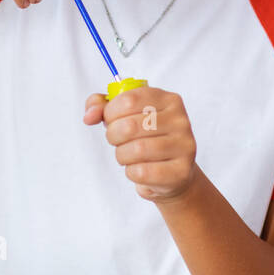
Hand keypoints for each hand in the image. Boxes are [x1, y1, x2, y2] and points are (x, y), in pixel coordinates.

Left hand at [82, 85, 198, 201]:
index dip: (110, 113)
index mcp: (168, 100)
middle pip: (130, 125)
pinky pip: (142, 172)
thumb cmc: (146, 140)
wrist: (170, 174)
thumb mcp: (124, 116)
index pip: (129, 99)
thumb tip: (89, 116)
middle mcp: (180, 120)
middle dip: (113, 136)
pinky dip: (132, 172)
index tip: (111, 121)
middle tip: (117, 141)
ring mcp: (184, 146)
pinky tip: (138, 169)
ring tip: (128, 155)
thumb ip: (101, 107)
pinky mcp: (181, 171)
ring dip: (122, 155)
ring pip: (136, 150)